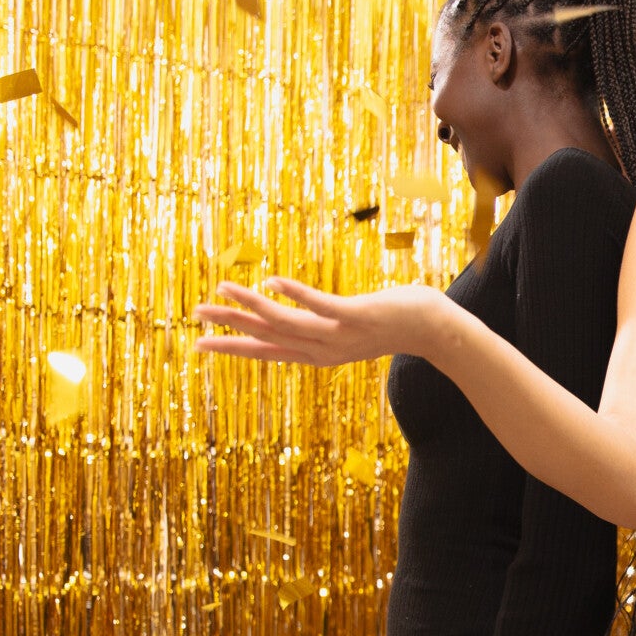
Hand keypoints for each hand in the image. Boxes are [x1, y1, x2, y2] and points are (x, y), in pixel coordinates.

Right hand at [195, 277, 448, 368]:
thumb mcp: (351, 329)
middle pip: (268, 338)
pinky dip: (294, 294)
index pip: (268, 352)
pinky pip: (320, 305)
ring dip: (252, 307)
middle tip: (197, 315)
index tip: (200, 343)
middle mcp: (325, 350)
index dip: (233, 348)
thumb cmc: (394, 323)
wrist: (437, 331)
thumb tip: (304, 311)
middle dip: (230, 327)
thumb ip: (325, 324)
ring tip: (223, 290)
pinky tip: (270, 281)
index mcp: (320, 354)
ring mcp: (340, 335)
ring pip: (287, 322)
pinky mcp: (357, 316)